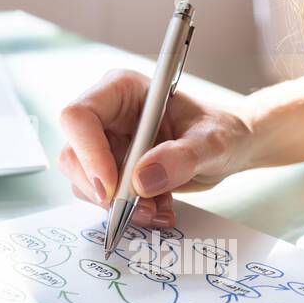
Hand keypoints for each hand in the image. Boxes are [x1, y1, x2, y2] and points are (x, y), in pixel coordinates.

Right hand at [58, 70, 252, 229]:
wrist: (230, 149)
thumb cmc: (221, 132)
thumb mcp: (211, 143)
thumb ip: (180, 158)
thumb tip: (141, 180)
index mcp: (122, 90)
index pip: (79, 117)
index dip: (88, 154)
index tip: (112, 188)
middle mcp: (108, 116)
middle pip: (73, 155)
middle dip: (104, 190)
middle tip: (140, 208)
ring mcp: (107, 145)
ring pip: (85, 182)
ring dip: (118, 206)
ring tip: (158, 209)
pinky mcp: (114, 171)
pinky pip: (105, 198)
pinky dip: (128, 212)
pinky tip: (159, 208)